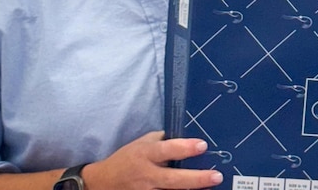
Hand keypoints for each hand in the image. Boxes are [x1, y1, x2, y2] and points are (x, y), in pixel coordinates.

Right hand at [81, 131, 220, 189]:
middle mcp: (146, 175)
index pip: (166, 150)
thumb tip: (183, 133)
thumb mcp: (140, 144)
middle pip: (173, 179)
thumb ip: (160, 139)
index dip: (184, 147)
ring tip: (210, 189)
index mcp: (146, 155)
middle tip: (216, 176)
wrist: (101, 183)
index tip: (202, 145)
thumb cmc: (126, 160)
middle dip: (196, 179)